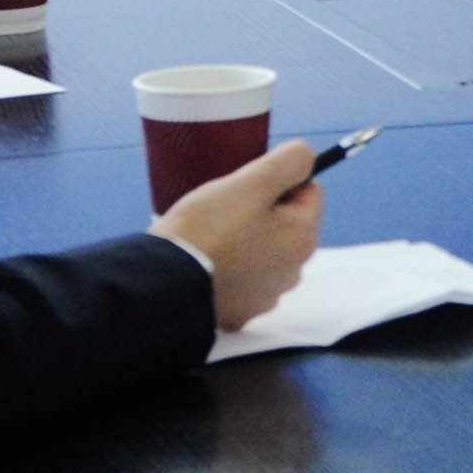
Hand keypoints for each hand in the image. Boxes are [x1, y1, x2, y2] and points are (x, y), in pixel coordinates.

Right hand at [153, 137, 324, 331]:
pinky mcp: (238, 313)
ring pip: (263, 250)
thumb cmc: (208, 229)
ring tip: (211, 236)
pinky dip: (229, 268)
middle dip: (261, 211)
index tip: (246, 188)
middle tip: (224, 210)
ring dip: (245, 240)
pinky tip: (206, 262)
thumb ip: (290, 161)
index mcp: (303, 239)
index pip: (308, 191)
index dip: (277, 181)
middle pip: (285, 223)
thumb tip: (306, 160)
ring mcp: (265, 297)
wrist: (164, 285)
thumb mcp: (252, 182)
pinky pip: (241, 278)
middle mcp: (293, 273)